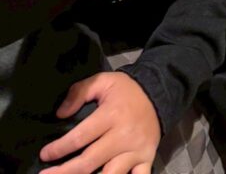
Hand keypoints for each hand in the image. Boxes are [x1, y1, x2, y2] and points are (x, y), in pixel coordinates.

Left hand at [38, 71, 159, 173]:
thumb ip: (79, 92)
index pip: (80, 137)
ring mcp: (136, 150)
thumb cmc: (125, 91)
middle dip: (65, 172)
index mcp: (111, 115)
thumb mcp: (103, 81)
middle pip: (89, 162)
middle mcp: (123, 135)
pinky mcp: (146, 159)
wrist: (158, 94)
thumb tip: (60, 114)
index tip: (45, 155)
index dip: (59, 148)